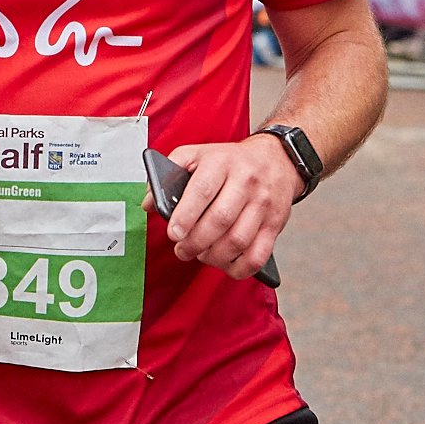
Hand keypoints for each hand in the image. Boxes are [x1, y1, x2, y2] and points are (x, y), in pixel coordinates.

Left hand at [145, 136, 298, 277]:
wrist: (276, 159)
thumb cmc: (229, 162)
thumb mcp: (197, 155)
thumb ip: (169, 174)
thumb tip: (148, 203)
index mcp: (221, 162)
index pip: (202, 190)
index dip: (186, 215)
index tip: (173, 233)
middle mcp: (245, 182)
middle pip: (220, 219)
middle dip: (195, 242)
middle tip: (182, 249)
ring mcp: (263, 204)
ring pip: (238, 240)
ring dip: (213, 256)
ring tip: (201, 254)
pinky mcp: (275, 224)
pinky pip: (258, 255)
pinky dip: (238, 268)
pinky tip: (224, 263)